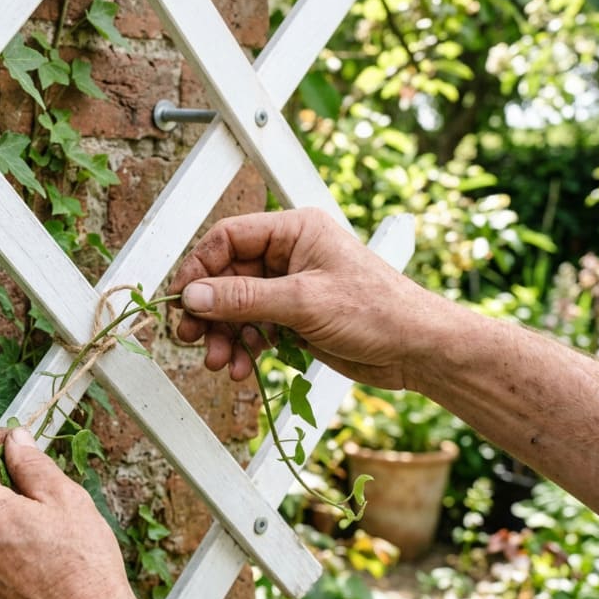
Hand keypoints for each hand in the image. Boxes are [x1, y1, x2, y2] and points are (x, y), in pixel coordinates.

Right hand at [168, 207, 441, 387]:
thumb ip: (243, 299)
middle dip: (210, 311)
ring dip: (225, 336)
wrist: (418, 350)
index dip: (199, 268)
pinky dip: (244, 348)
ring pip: (238, 307)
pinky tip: (242, 368)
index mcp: (294, 230)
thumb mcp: (303, 303)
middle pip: (228, 276)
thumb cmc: (376, 312)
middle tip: (191, 339)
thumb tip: (193, 296)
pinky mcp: (296, 317)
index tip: (180, 301)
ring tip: (220, 363)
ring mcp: (292, 286)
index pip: (228, 238)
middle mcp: (290, 254)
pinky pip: (255, 328)